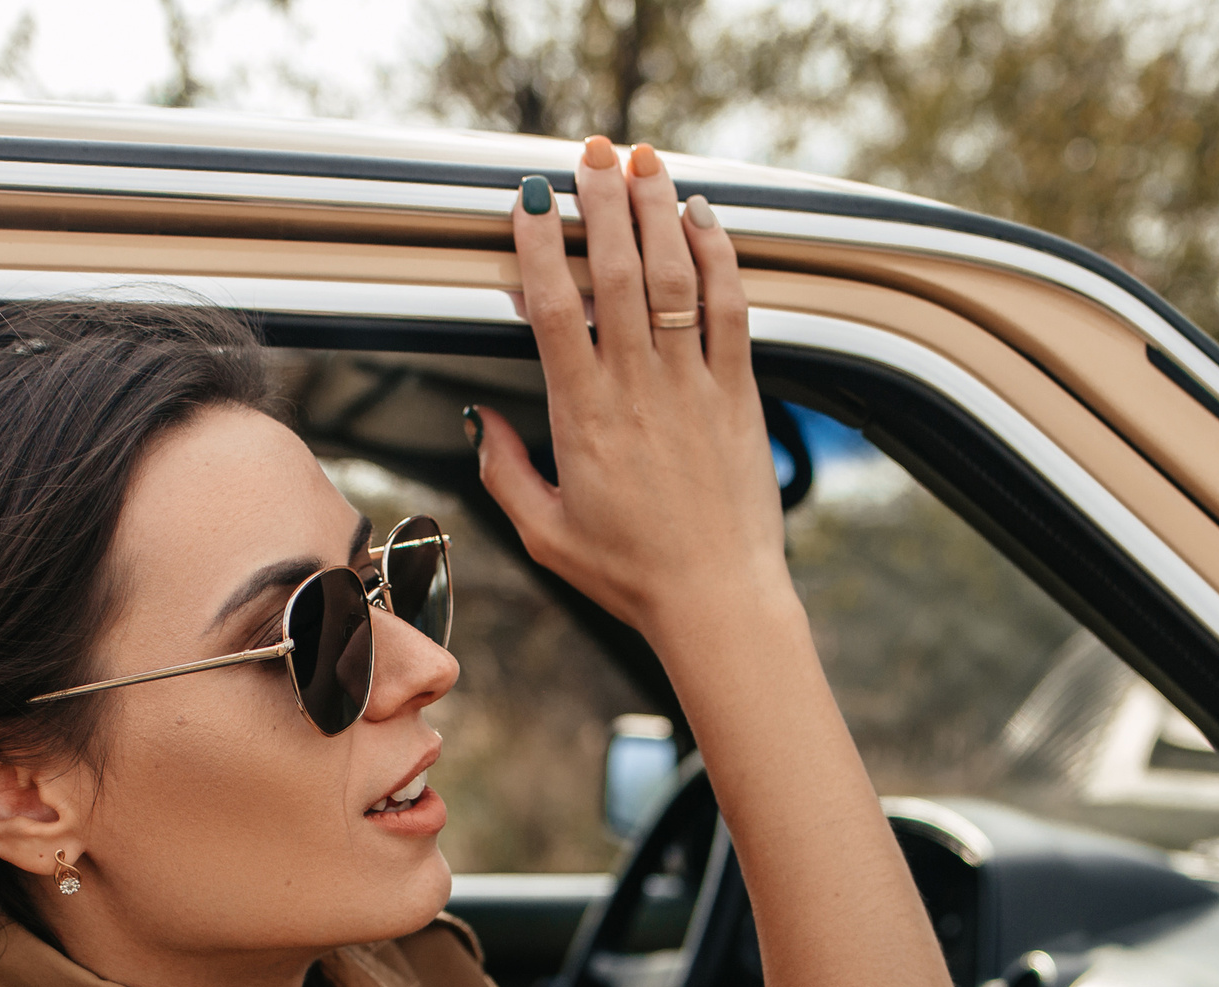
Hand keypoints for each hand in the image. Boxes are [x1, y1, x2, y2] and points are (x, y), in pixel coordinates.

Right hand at [471, 136, 788, 644]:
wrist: (716, 599)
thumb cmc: (629, 573)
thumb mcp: (544, 534)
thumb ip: (503, 471)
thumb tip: (478, 420)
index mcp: (583, 416)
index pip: (555, 307)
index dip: (541, 243)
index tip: (530, 199)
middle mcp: (639, 389)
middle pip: (619, 271)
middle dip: (603, 201)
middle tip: (591, 154)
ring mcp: (694, 386)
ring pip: (676, 276)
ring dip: (659, 210)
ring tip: (643, 160)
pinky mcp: (740, 393)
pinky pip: (731, 308)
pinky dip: (718, 255)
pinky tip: (702, 218)